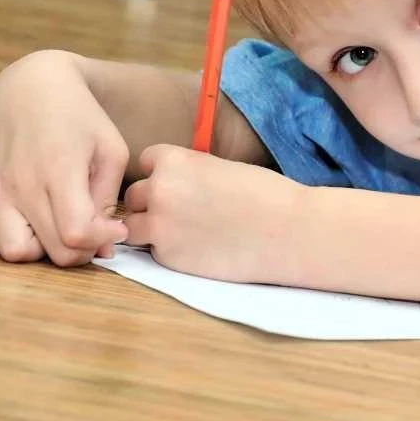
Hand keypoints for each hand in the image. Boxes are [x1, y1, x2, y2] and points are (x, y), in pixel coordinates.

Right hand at [0, 50, 128, 265]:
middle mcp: (20, 185)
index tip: (116, 229)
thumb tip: (105, 246)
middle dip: (81, 251)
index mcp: (58, 171)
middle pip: (51, 252)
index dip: (101, 242)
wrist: (32, 85)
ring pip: (16, 254)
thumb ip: (107, 199)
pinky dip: (17, 241)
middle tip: (94, 231)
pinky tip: (38, 222)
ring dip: (44, 251)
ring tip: (61, 228)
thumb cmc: (81, 115)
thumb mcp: (111, 149)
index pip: (76, 235)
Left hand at [123, 144, 302, 282]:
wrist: (286, 231)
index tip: (180, 183)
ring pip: (133, 227)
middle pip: (133, 197)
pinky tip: (198, 248)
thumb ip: (189, 171)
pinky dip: (169, 250)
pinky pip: (154, 252)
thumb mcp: (220, 167)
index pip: (146, 161)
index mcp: (173, 162)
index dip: (161, 173)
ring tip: (182, 231)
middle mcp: (159, 192)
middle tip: (181, 211)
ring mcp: (160, 227)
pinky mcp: (169, 258)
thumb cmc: (264, 194)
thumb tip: (171, 181)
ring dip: (150, 228)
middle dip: (151, 203)